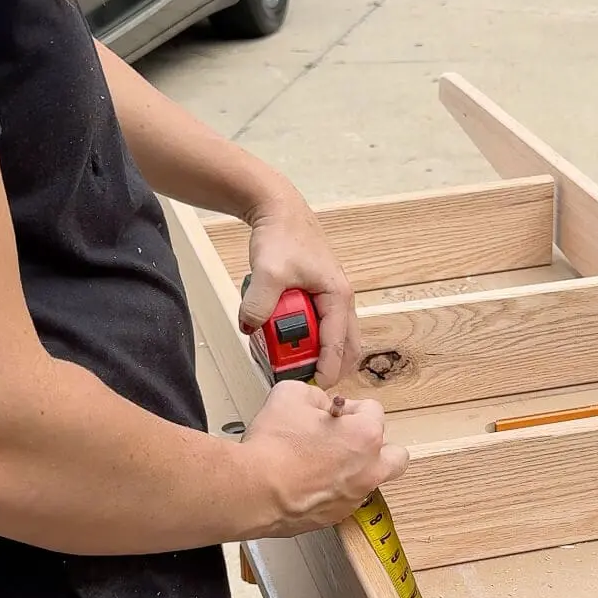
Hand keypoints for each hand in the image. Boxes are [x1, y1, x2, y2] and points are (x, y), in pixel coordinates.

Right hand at [239, 381, 408, 534]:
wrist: (251, 490)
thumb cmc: (272, 448)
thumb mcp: (291, 395)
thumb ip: (314, 395)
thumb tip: (317, 404)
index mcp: (366, 436)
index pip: (374, 411)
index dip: (350, 407)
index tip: (333, 412)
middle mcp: (368, 469)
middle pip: (395, 454)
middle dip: (375, 443)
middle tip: (348, 438)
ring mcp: (353, 497)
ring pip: (370, 480)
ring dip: (356, 468)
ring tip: (325, 461)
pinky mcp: (334, 517)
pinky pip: (345, 499)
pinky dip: (334, 490)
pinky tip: (309, 481)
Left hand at [240, 184, 358, 387]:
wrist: (279, 210)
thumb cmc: (283, 234)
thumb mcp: (268, 272)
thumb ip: (259, 304)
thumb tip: (251, 328)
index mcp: (337, 296)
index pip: (338, 344)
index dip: (327, 369)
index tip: (315, 387)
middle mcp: (341, 299)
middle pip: (347, 347)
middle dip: (331, 368)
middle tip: (308, 384)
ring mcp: (332, 298)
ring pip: (337, 338)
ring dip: (321, 354)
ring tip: (297, 364)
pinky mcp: (320, 296)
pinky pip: (323, 327)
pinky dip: (312, 340)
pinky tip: (291, 342)